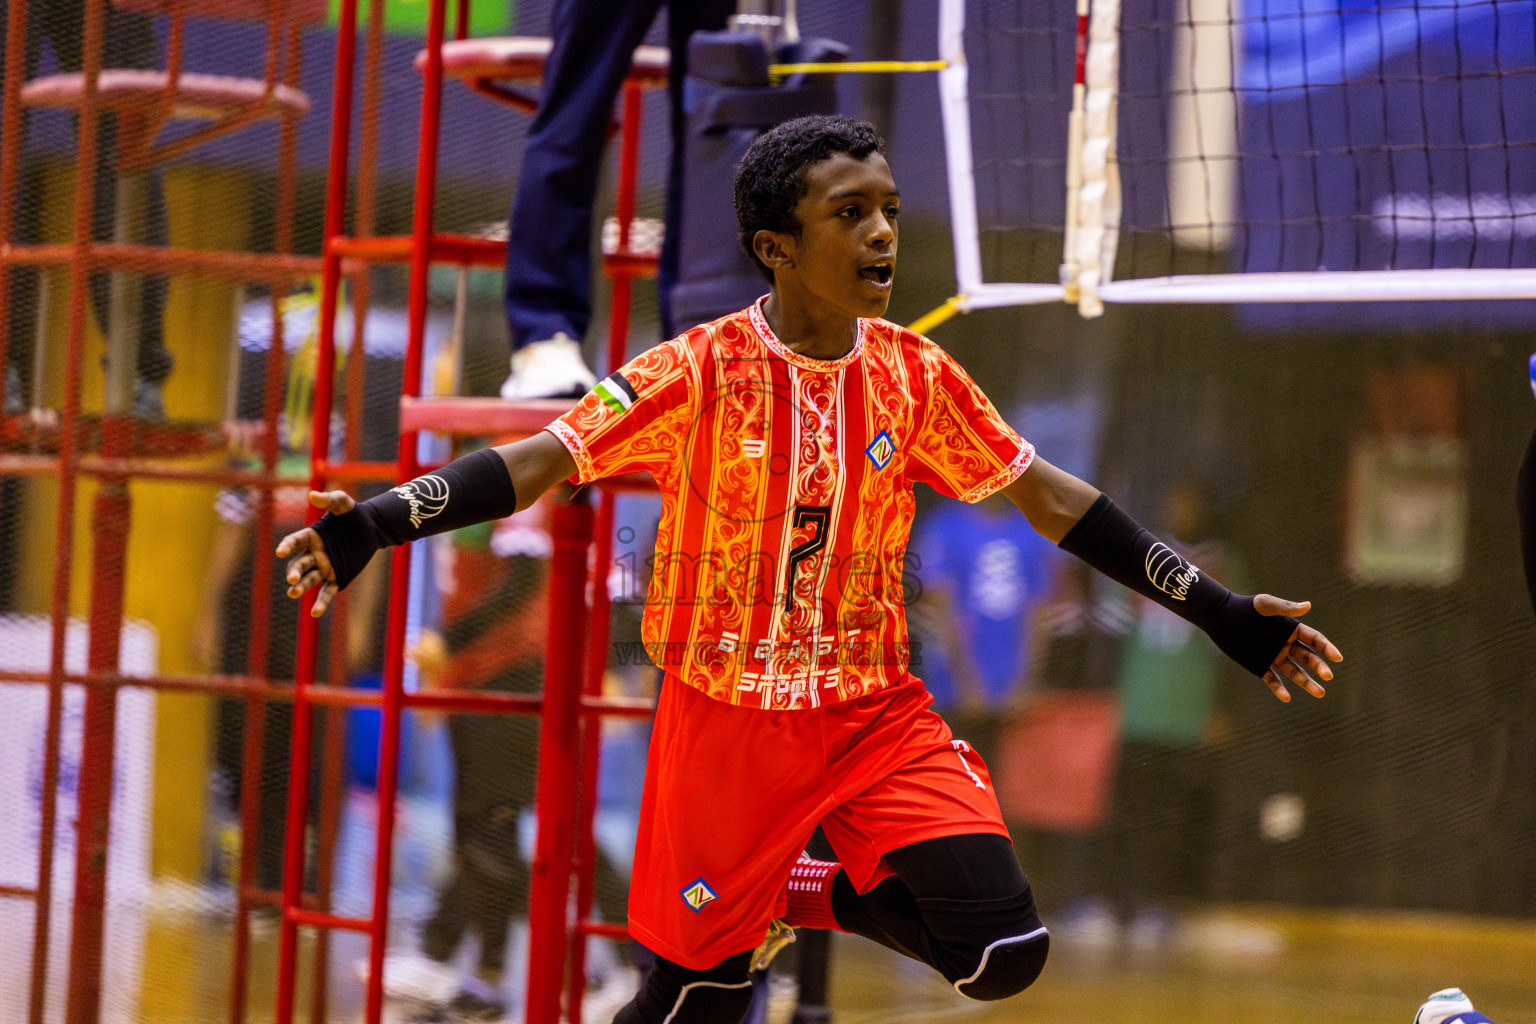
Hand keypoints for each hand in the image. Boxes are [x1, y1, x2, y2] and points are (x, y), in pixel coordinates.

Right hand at [274, 490, 355, 616]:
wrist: (372, 528)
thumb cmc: (353, 514)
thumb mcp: (343, 503)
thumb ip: (329, 500)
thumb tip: (312, 495)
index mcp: (311, 537)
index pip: (296, 542)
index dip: (288, 546)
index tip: (281, 551)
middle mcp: (314, 554)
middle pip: (300, 564)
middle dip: (295, 572)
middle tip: (292, 579)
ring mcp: (324, 567)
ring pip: (309, 579)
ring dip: (302, 586)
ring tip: (294, 592)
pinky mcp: (337, 577)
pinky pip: (327, 591)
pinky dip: (321, 602)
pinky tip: (315, 612)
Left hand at [1253, 595, 1342, 701]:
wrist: (1221, 617)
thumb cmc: (1245, 607)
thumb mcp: (1265, 606)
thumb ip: (1285, 608)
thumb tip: (1308, 605)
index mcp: (1290, 629)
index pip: (1314, 639)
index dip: (1327, 647)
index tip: (1337, 657)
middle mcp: (1285, 644)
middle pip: (1308, 657)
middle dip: (1319, 666)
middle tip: (1328, 676)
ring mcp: (1274, 656)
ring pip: (1295, 672)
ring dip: (1307, 682)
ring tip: (1320, 693)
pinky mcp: (1259, 665)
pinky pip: (1272, 680)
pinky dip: (1279, 689)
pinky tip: (1286, 697)